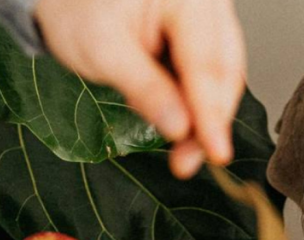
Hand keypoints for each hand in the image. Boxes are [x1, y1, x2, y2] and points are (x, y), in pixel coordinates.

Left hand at [34, 0, 246, 178]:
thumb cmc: (80, 11)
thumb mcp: (103, 50)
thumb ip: (144, 87)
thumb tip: (179, 127)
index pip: (205, 62)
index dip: (211, 113)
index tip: (215, 151)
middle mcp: (205, 6)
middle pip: (223, 71)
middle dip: (210, 122)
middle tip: (188, 161)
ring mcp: (207, 22)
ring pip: (223, 78)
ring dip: (208, 120)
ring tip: (185, 154)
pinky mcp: (202, 40)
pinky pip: (211, 78)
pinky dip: (200, 108)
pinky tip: (185, 131)